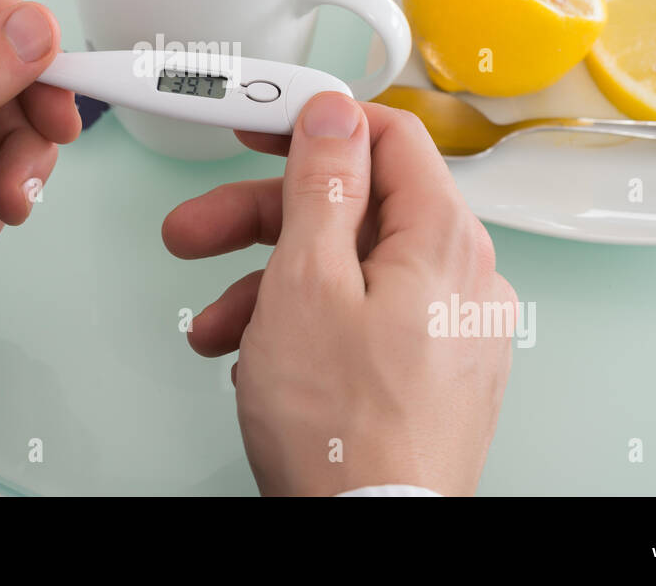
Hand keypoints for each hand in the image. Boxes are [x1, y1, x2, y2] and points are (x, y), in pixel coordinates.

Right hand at [162, 94, 514, 495]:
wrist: (367, 541)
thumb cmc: (343, 429)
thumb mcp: (307, 282)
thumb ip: (322, 184)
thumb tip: (334, 113)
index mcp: (442, 239)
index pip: (387, 136)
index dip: (315, 123)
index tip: (260, 125)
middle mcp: (460, 277)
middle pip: (353, 209)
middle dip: (262, 219)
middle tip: (195, 231)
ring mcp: (449, 330)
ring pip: (348, 271)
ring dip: (269, 286)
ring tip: (214, 327)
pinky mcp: (430, 373)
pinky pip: (363, 320)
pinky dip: (305, 326)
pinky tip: (259, 359)